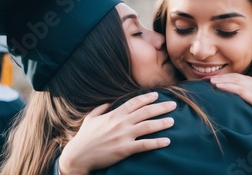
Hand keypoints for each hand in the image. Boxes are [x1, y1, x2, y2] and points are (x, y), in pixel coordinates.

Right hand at [59, 92, 175, 174]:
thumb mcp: (90, 119)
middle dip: (161, 107)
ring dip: (162, 123)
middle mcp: (121, 123)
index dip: (147, 98)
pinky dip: (157, 143)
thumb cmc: (84, 138)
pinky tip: (167, 141)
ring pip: (148, 126)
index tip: (157, 95)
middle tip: (173, 104)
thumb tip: (107, 103)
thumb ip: (100, 109)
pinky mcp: (125, 149)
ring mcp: (123, 136)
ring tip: (172, 120)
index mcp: (114, 114)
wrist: (78, 156)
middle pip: (146, 112)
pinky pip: (145, 145)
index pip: (134, 102)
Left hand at [210, 74, 251, 156]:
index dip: (230, 76)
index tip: (215, 77)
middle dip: (228, 78)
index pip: (246, 80)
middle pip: (247, 81)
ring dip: (229, 83)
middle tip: (212, 79)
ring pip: (249, 87)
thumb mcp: (248, 112)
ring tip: (215, 83)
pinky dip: (237, 91)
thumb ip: (242, 101)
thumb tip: (220, 90)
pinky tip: (224, 89)